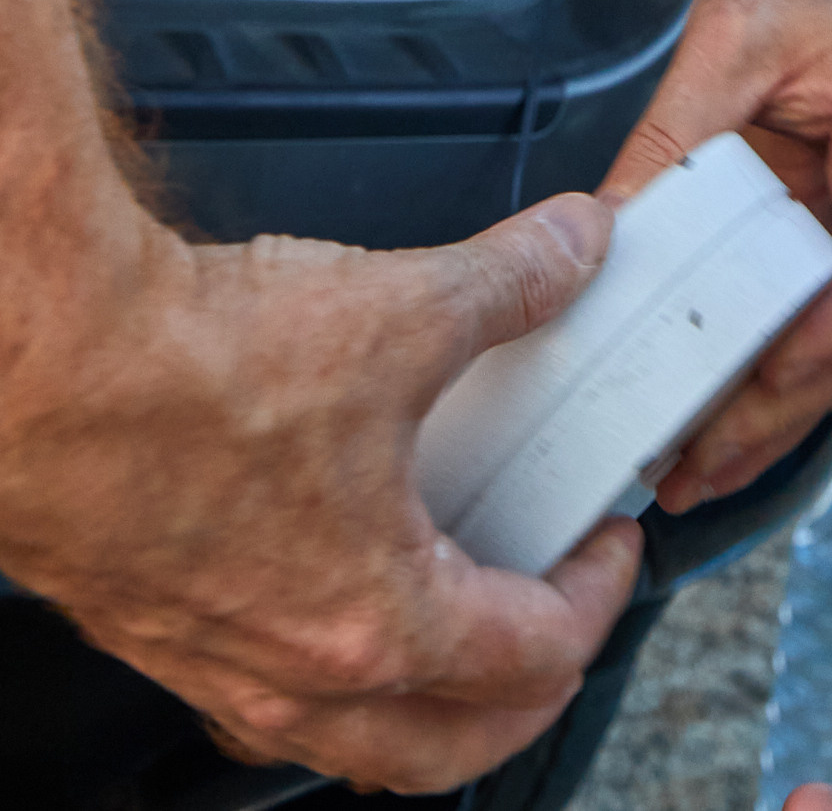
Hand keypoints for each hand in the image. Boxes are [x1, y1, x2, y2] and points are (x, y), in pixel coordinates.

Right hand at [0, 186, 639, 791]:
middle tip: (557, 626)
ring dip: (416, 706)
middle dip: (521, 700)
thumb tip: (574, 246)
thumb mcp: (401, 307)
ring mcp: (214, 662)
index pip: (532, 657)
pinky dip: (318, 674)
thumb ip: (513, 279)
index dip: (598, 597)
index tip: (609, 544)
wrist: (47, 367)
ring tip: (455, 630)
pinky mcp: (152, 627)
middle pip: (440, 751)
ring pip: (342, 742)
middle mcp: (293, 672)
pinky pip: (258, 699)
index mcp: (375, 620)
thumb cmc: (192, 370)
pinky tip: (325, 598)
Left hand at [601, 0, 831, 508]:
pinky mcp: (831, 248)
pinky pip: (806, 327)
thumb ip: (676, 133)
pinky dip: (760, 383)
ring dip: (770, 417)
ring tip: (688, 475)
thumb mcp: (731, 39)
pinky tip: (703, 431)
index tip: (777, 370)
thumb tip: (603, 234)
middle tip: (701, 458)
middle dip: (786, 404)